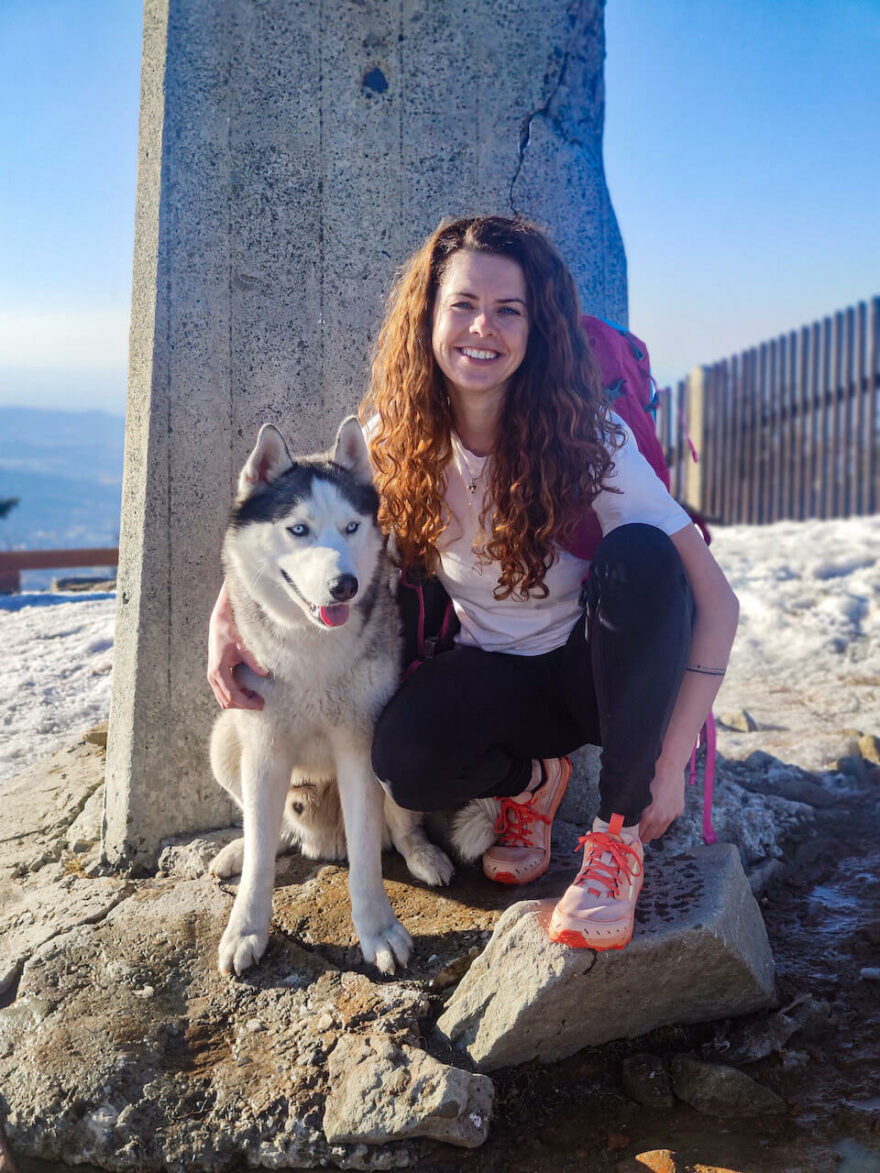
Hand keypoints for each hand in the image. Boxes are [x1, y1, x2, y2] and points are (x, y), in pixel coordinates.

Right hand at [207, 585, 267, 709]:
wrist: (218, 624)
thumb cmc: (229, 634)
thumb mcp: (242, 646)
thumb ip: (253, 661)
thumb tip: (266, 674)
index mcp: (218, 671)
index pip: (232, 694)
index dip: (247, 702)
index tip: (261, 704)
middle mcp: (212, 677)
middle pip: (227, 701)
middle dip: (244, 705)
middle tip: (261, 703)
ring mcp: (212, 677)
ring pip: (224, 699)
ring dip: (239, 702)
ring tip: (256, 698)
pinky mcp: (215, 676)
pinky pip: (224, 693)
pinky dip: (235, 696)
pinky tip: (248, 692)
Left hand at [638, 764, 684, 843]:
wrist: (669, 766)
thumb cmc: (650, 777)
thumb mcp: (638, 795)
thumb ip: (634, 810)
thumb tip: (625, 820)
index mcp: (648, 816)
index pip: (639, 835)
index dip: (634, 834)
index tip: (630, 832)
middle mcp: (661, 819)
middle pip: (650, 837)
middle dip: (643, 834)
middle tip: (637, 828)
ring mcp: (671, 816)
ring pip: (660, 832)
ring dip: (653, 829)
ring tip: (647, 821)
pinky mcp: (678, 811)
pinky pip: (668, 821)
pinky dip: (663, 819)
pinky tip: (658, 809)